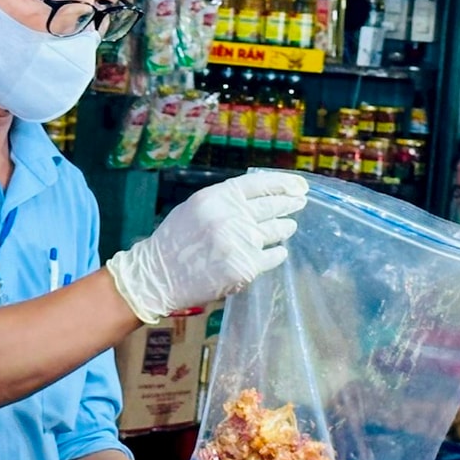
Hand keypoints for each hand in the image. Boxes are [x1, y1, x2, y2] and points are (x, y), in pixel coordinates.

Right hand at [105, 173, 307, 324]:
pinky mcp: (245, 267)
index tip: (298, 186)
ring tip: (289, 226)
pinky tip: (279, 252)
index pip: (259, 184)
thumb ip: (226, 200)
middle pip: (271, 207)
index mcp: (218, 197)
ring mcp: (240, 242)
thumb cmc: (176, 239)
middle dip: (290, 204)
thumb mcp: (196, 207)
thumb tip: (260, 195)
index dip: (283, 184)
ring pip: (275, 231)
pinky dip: (277, 253)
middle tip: (300, 203)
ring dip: (285, 228)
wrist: (159, 275)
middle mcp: (231, 216)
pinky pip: (272, 257)